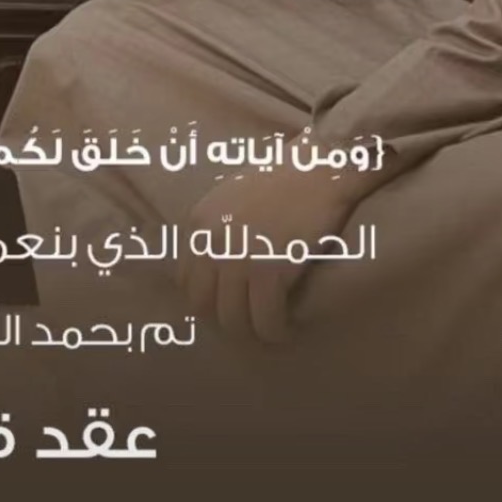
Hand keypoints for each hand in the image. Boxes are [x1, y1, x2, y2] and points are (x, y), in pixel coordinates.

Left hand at [182, 165, 356, 344]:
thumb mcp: (229, 198)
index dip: (206, 297)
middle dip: (223, 318)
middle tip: (247, 321)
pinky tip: (286, 330)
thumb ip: (214, 229)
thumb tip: (213, 266)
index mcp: (198, 223)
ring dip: (251, 331)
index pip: (185, 280)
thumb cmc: (281, 181)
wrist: (317, 170)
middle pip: (202, 304)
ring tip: (268, 330)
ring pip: (233, 319)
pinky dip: (275, 332)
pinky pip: (266, 319)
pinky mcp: (270, 271)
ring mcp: (238, 259)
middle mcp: (211, 243)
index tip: (226, 303)